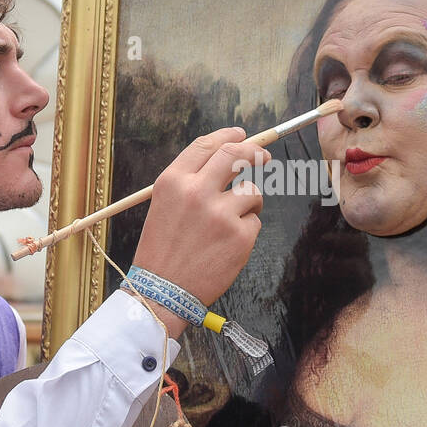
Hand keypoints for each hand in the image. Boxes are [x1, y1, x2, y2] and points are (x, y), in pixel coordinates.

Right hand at [133, 128, 269, 318]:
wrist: (163, 291)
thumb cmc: (163, 250)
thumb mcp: (165, 206)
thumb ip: (192, 181)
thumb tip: (229, 159)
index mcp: (173, 181)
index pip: (206, 145)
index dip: (227, 136)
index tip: (241, 135)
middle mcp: (197, 192)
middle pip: (235, 155)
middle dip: (254, 152)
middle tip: (264, 157)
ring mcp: (221, 213)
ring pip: (252, 192)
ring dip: (248, 204)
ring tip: (227, 226)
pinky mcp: (240, 235)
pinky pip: (255, 221)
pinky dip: (245, 231)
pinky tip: (226, 246)